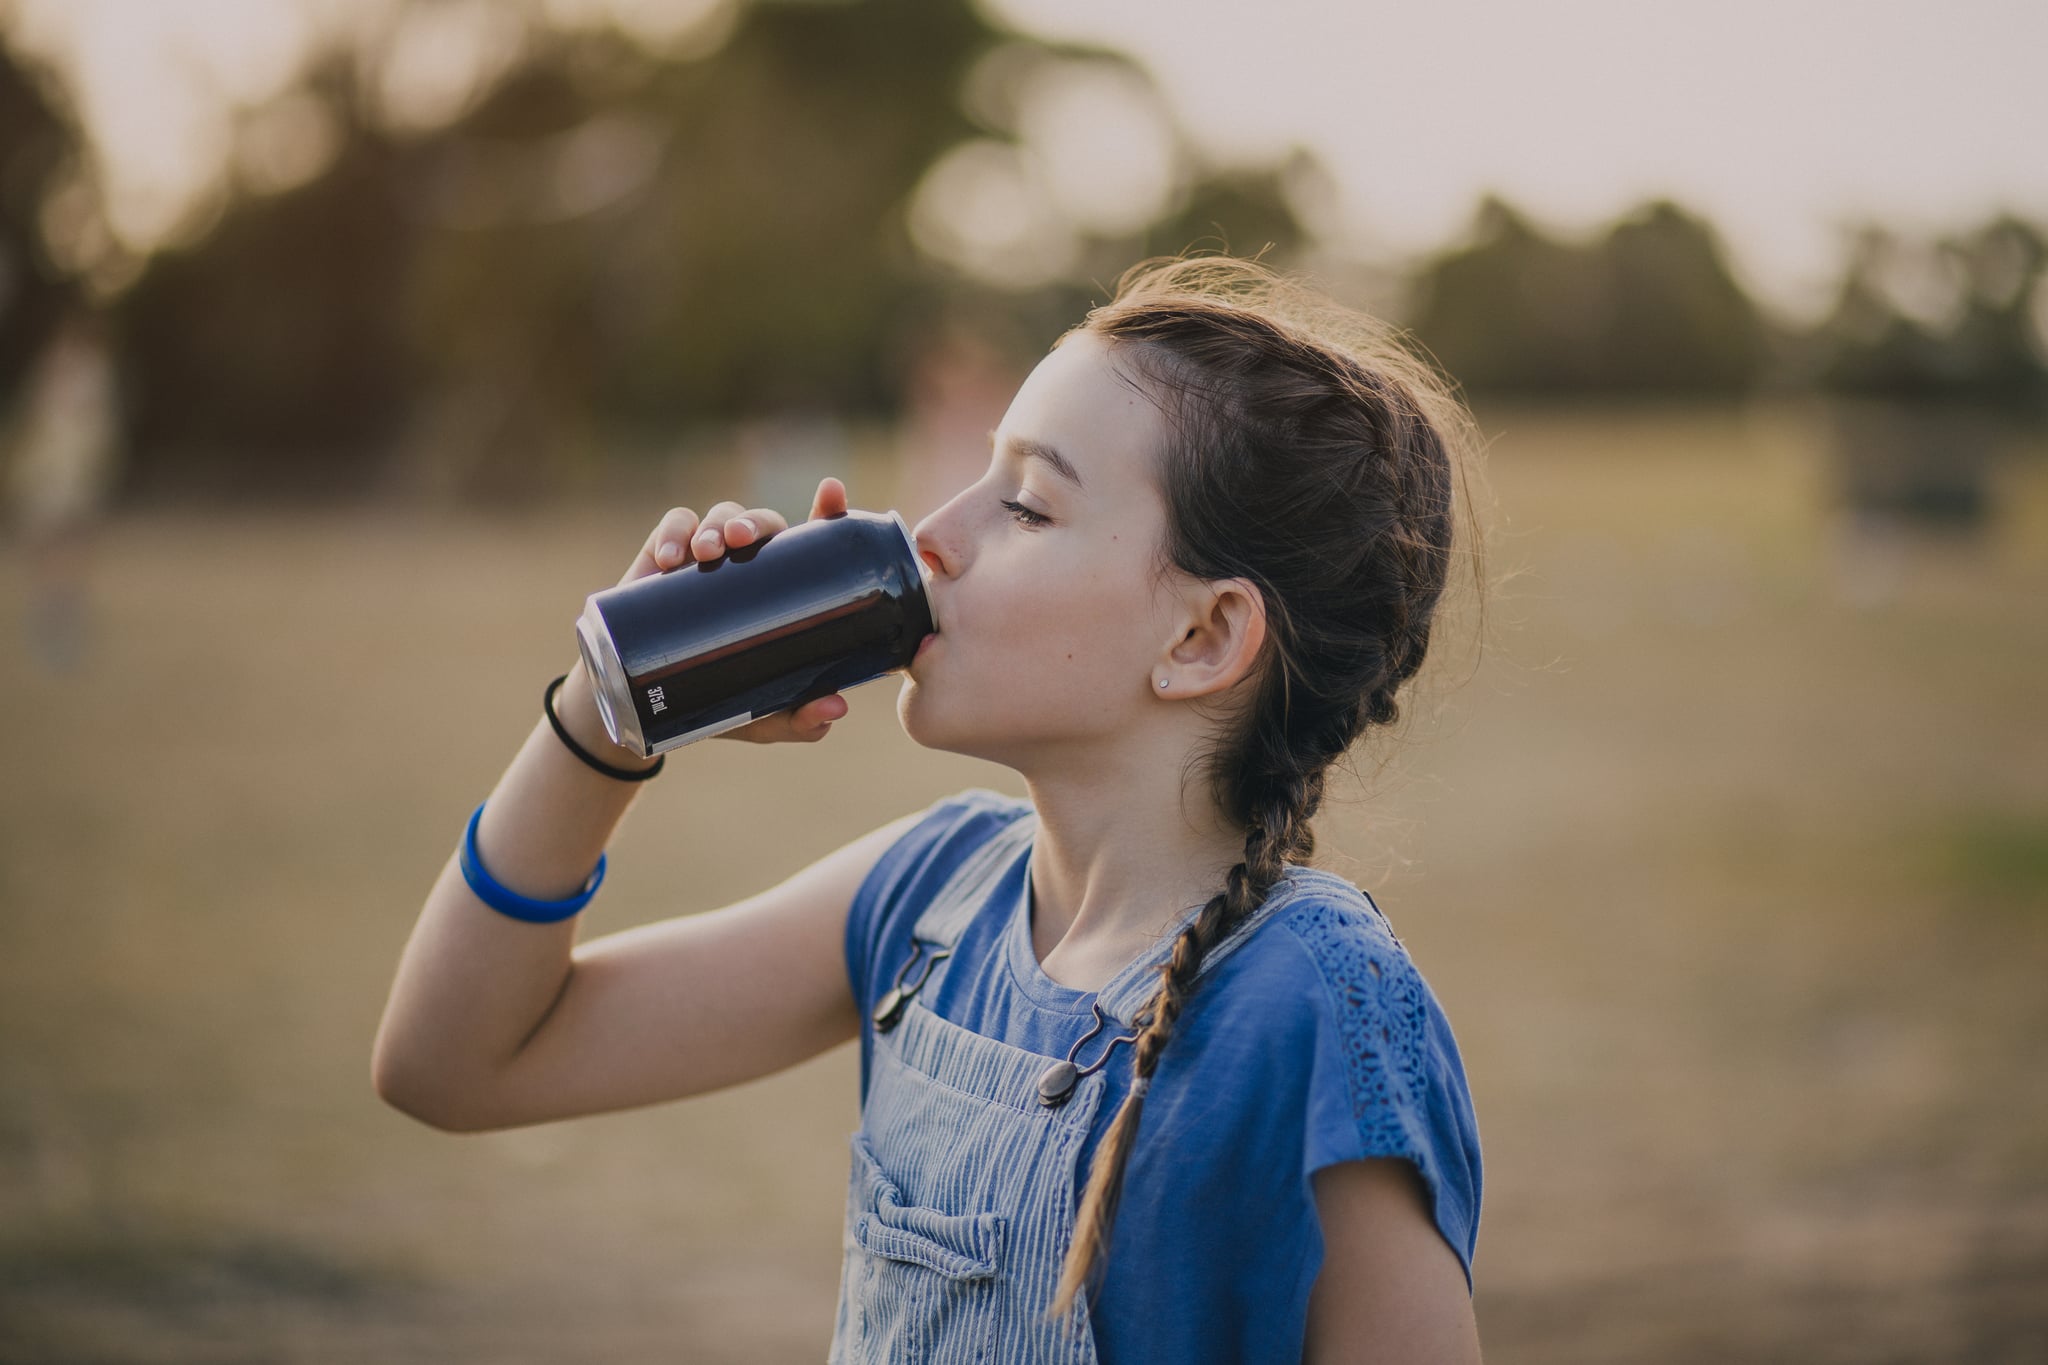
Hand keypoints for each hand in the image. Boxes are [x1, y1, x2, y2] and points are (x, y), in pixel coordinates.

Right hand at [619, 477, 852, 743]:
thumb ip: (799, 718)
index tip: (832, 491)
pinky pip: (673, 526)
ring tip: (708, 551)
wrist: (644, 708)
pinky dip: (672, 534)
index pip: (812, 542)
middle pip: (763, 523)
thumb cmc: (717, 702)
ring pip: (720, 516)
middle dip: (755, 522)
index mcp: (783, 589)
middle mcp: (749, 565)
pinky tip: (668, 559)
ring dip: (716, 525)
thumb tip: (835, 705)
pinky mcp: (663, 558)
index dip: (827, 512)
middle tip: (743, 540)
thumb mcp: (761, 717)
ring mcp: (705, 558)